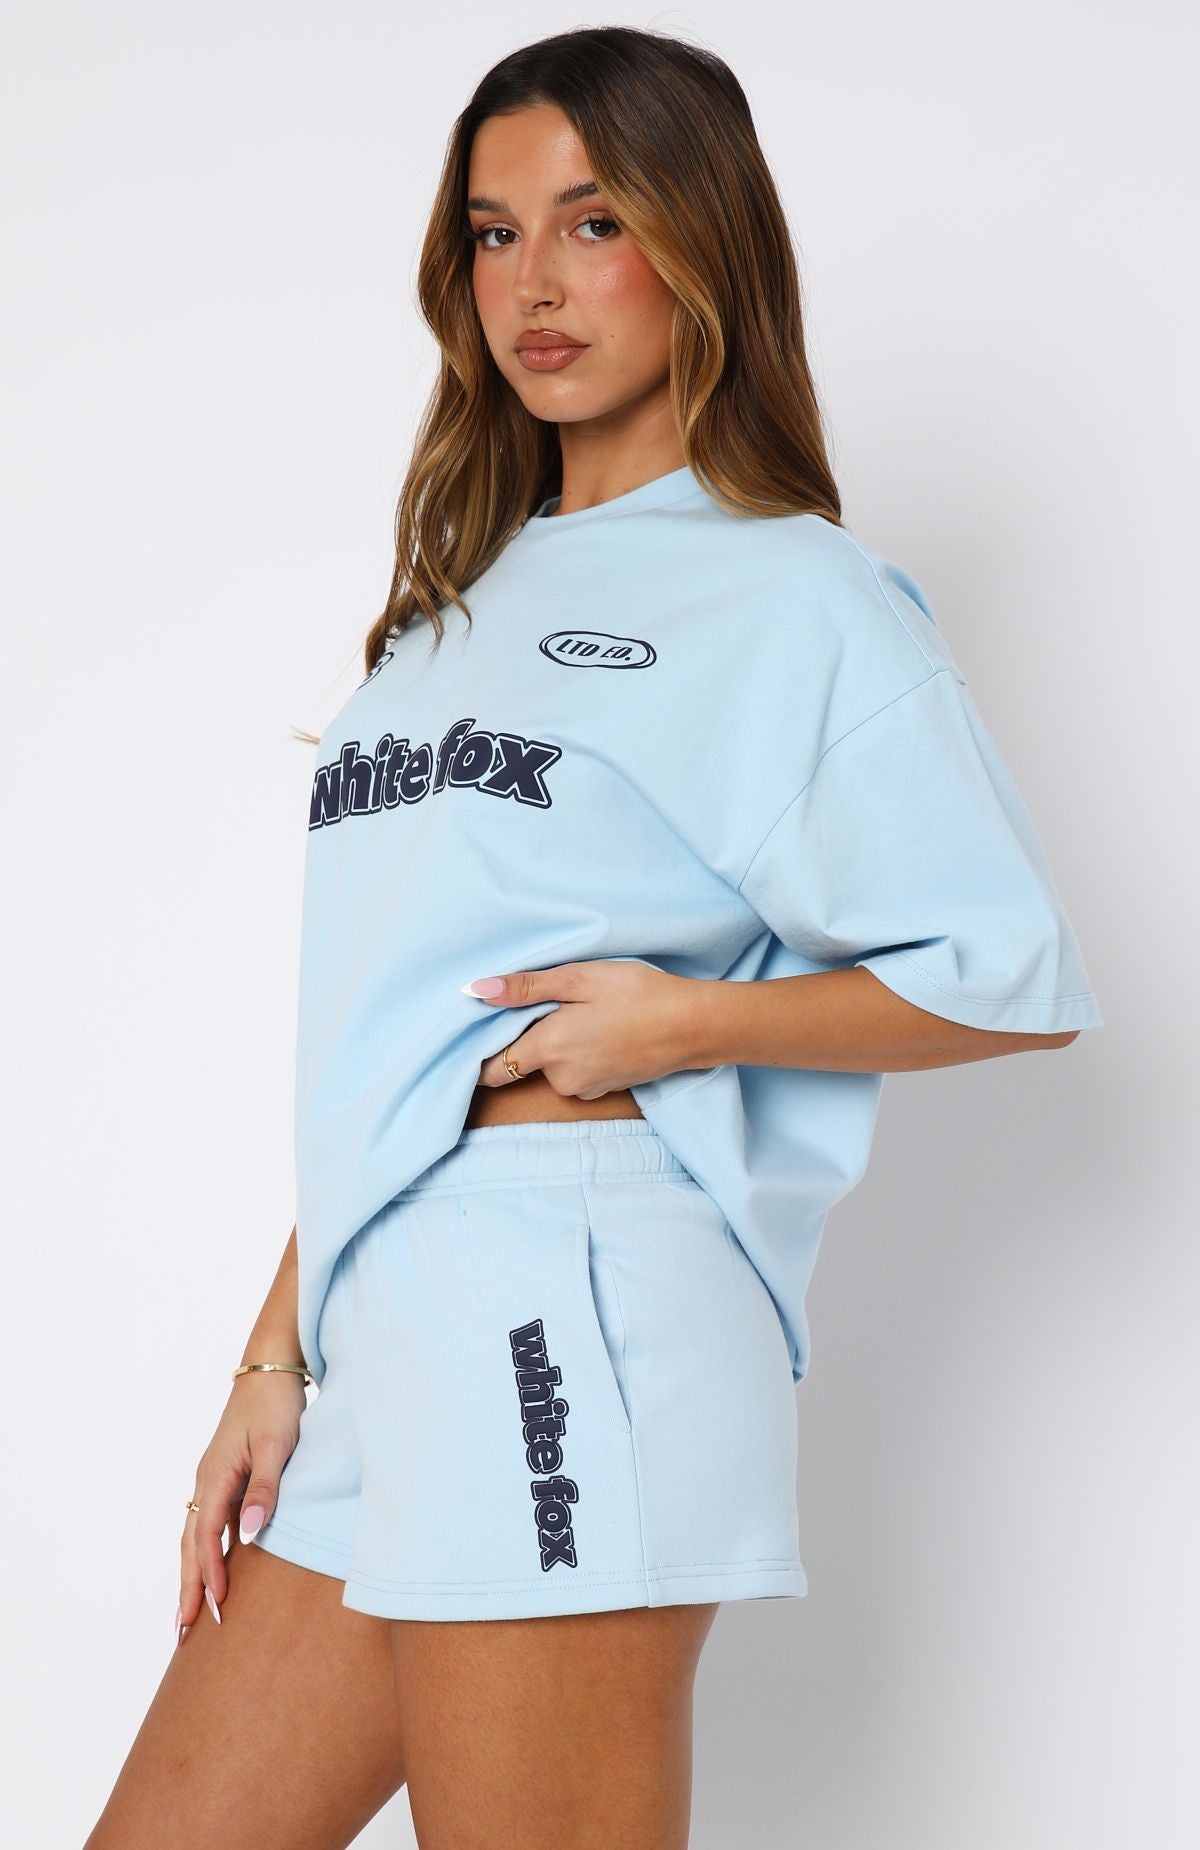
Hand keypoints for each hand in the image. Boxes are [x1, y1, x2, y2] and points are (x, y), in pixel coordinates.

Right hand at [177, 1370, 306, 1642]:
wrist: (271, 1367)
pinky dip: (209, 1552)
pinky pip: (211, 1524)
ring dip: (194, 1573)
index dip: (209, 1572)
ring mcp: (215, 1479)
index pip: (206, 1535)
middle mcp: (208, 1481)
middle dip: (188, 1586)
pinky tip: (217, 1570)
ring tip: (189, 1613)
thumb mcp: (276, 1444)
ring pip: (197, 1536)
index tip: (214, 1606)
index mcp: (215, 1475)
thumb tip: (249, 1533)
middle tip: (183, 1631)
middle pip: (191, 1543)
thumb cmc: (276, 1404)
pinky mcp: (227, 1476)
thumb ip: (265, 1487)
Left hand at [467, 959, 705, 1099]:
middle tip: (558, 1002)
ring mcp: (586, 1088)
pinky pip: (578, 1071)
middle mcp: (562, 1078)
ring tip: (588, 1013)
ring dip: (560, 1042)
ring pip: (554, 1065)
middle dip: (532, 1035)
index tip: (484, 1031)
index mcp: (548, 1049)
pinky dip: (583, 1052)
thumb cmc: (637, 995)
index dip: (482, 1052)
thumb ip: (525, 987)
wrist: (693, 1025)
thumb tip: (475, 991)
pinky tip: (605, 1029)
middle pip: (525, 1061)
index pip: (492, 1069)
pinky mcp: (606, 1089)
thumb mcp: (579, 979)